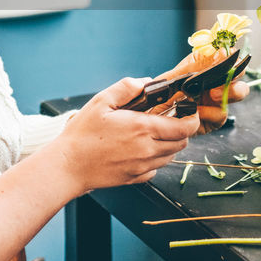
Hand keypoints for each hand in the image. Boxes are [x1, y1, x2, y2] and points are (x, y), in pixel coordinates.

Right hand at [51, 76, 199, 193]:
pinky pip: (156, 169)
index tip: (189, 111)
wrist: (68, 166)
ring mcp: (142, 166)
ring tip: (153, 133)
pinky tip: (141, 149)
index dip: (192, 119)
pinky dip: (155, 159)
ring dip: (169, 144)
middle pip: (181, 142)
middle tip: (170, 119)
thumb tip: (145, 82)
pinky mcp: (135, 178)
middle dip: (182, 130)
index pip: (184, 127)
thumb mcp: (101, 101)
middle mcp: (147, 149)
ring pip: (171, 156)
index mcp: (142, 128)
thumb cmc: (82, 134)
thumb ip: (126, 88)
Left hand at [159, 49, 250, 132]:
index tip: (226, 56)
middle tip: (222, 77)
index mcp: (206, 65)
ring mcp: (217, 99)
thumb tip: (221, 52)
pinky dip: (209, 112)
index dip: (231, 56)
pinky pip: (220, 114)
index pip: (228, 56)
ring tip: (212, 95)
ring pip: (237, 92)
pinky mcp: (214, 118)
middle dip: (235, 74)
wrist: (151, 118)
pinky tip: (197, 112)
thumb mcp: (176, 76)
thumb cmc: (161, 95)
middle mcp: (215, 81)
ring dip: (226, 93)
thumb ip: (198, 65)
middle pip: (239, 73)